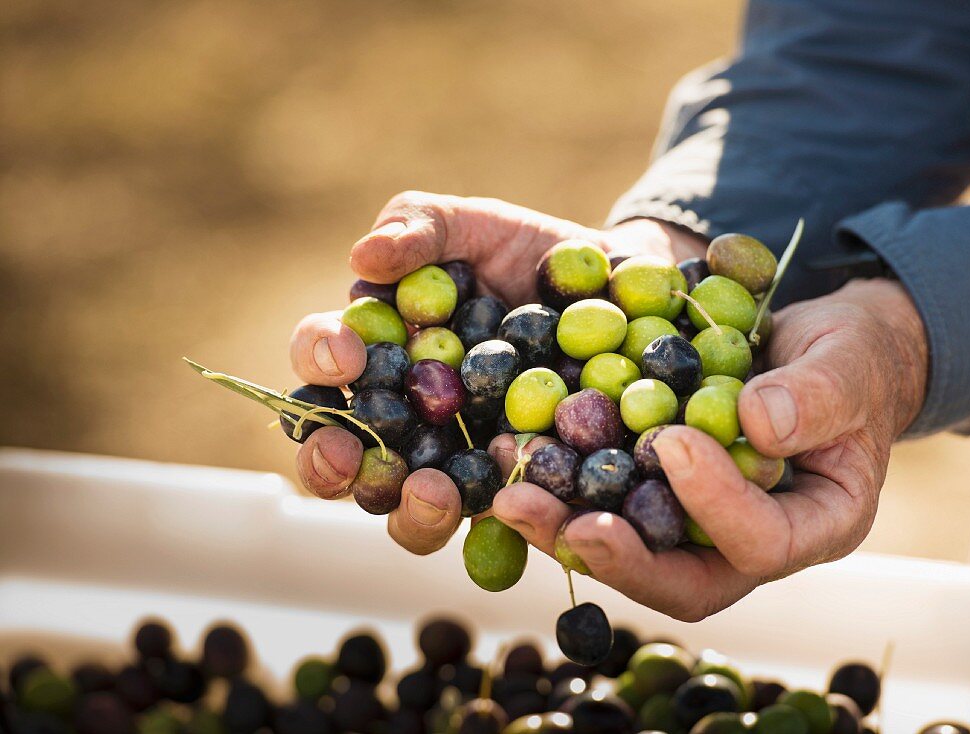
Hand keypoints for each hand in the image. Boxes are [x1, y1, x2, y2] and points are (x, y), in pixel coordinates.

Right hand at [288, 191, 705, 552]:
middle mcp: (402, 421)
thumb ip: (419, 227)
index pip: (320, 363)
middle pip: (342, 459)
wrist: (611, 284)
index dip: (318, 359)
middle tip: (350, 455)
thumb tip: (364, 258)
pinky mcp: (518, 492)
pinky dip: (501, 527)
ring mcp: (458, 465)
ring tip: (435, 493)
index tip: (347, 353)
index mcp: (376, 355)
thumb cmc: (523, 251)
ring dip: (410, 512)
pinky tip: (515, 511)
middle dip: (331, 463)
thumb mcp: (471, 224)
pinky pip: (502, 528)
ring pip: (409, 514)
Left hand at [493, 278, 928, 620]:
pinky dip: (561, 485)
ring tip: (508, 491)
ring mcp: (698, 526)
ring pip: (630, 551)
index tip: (674, 441)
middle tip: (549, 517)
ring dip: (563, 528)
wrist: (817, 352)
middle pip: (679, 580)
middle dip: (611, 554)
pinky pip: (607, 503)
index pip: (763, 544)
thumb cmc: (849, 359)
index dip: (716, 504)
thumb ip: (819, 393)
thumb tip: (756, 423)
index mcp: (816, 525)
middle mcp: (748, 542)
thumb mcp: (850, 362)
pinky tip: (514, 451)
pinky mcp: (656, 494)